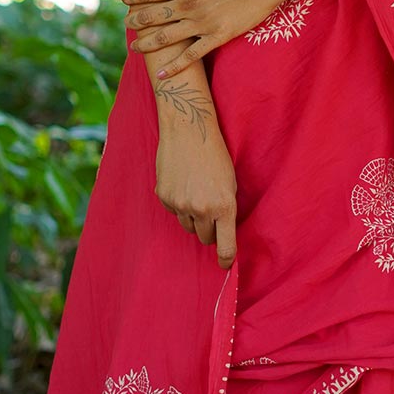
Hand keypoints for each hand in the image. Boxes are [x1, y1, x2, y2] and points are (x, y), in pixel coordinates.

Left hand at [123, 0, 288, 78]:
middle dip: (136, 20)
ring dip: (146, 43)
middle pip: (153, 15)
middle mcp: (189, 3)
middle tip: (126, 24)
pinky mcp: (217, 36)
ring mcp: (202, 21)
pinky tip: (162, 75)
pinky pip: (191, 55)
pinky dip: (174, 67)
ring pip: (165, 37)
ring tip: (134, 48)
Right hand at [155, 111, 236, 268]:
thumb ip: (226, 208)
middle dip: (208, 228)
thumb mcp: (230, 181)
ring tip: (195, 188)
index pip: (226, 246)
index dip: (227, 260)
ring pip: (188, 225)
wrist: (188, 129)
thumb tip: (221, 232)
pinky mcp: (164, 197)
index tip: (226, 264)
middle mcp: (202, 209)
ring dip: (192, 215)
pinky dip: (177, 201)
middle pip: (205, 238)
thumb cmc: (215, 153)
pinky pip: (173, 210)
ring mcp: (181, 204)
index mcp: (224, 206)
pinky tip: (181, 181)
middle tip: (209, 208)